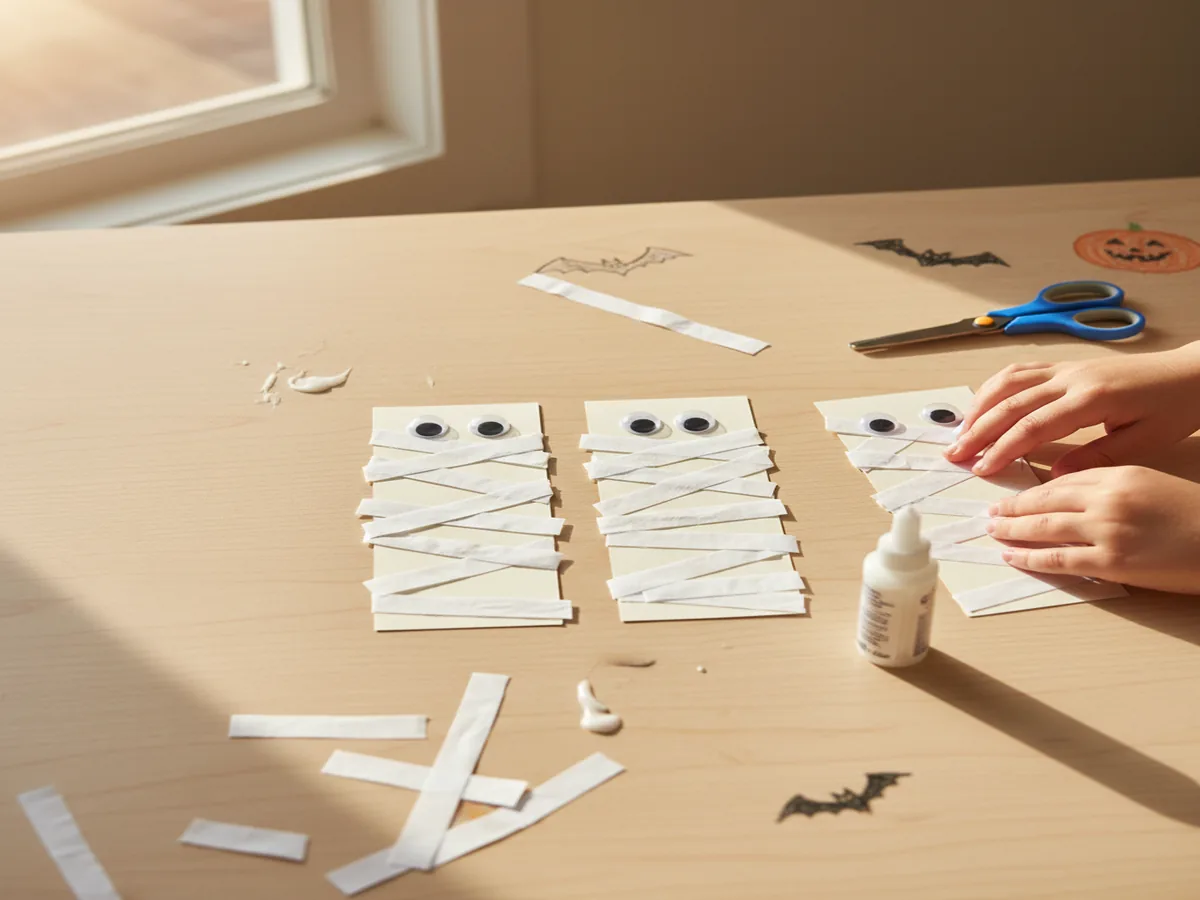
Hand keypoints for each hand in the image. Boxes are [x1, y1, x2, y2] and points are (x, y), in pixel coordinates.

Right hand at [944, 344, 1199, 476]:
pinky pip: (1020, 371)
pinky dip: (994, 388)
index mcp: (1090, 398)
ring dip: (979, 407)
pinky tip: (983, 405)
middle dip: (979, 431)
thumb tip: (1053, 474)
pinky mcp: (1065, 366)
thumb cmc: (1174, 407)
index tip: (982, 469)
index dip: (1003, 449)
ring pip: (1008, 382)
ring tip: (961, 432)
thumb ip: (1097, 458)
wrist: (1192, 373)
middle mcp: (1071, 378)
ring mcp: (1066, 368)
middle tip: (955, 454)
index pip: (1033, 426)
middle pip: (1011, 403)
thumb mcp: (1145, 442)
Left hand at [988, 466, 1199, 593]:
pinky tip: (1011, 556)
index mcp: (1117, 475)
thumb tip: (1069, 495)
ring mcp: (1106, 531)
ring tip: (993, 531)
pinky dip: (1028, 557)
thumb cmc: (1191, 515)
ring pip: (1043, 528)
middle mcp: (1106, 499)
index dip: (1030, 489)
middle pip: (1044, 501)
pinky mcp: (1111, 562)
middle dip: (1012, 507)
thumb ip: (1109, 485)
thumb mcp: (1149, 483)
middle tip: (990, 512)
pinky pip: (1058, 559)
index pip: (1060, 480)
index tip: (1012, 494)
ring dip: (1011, 530)